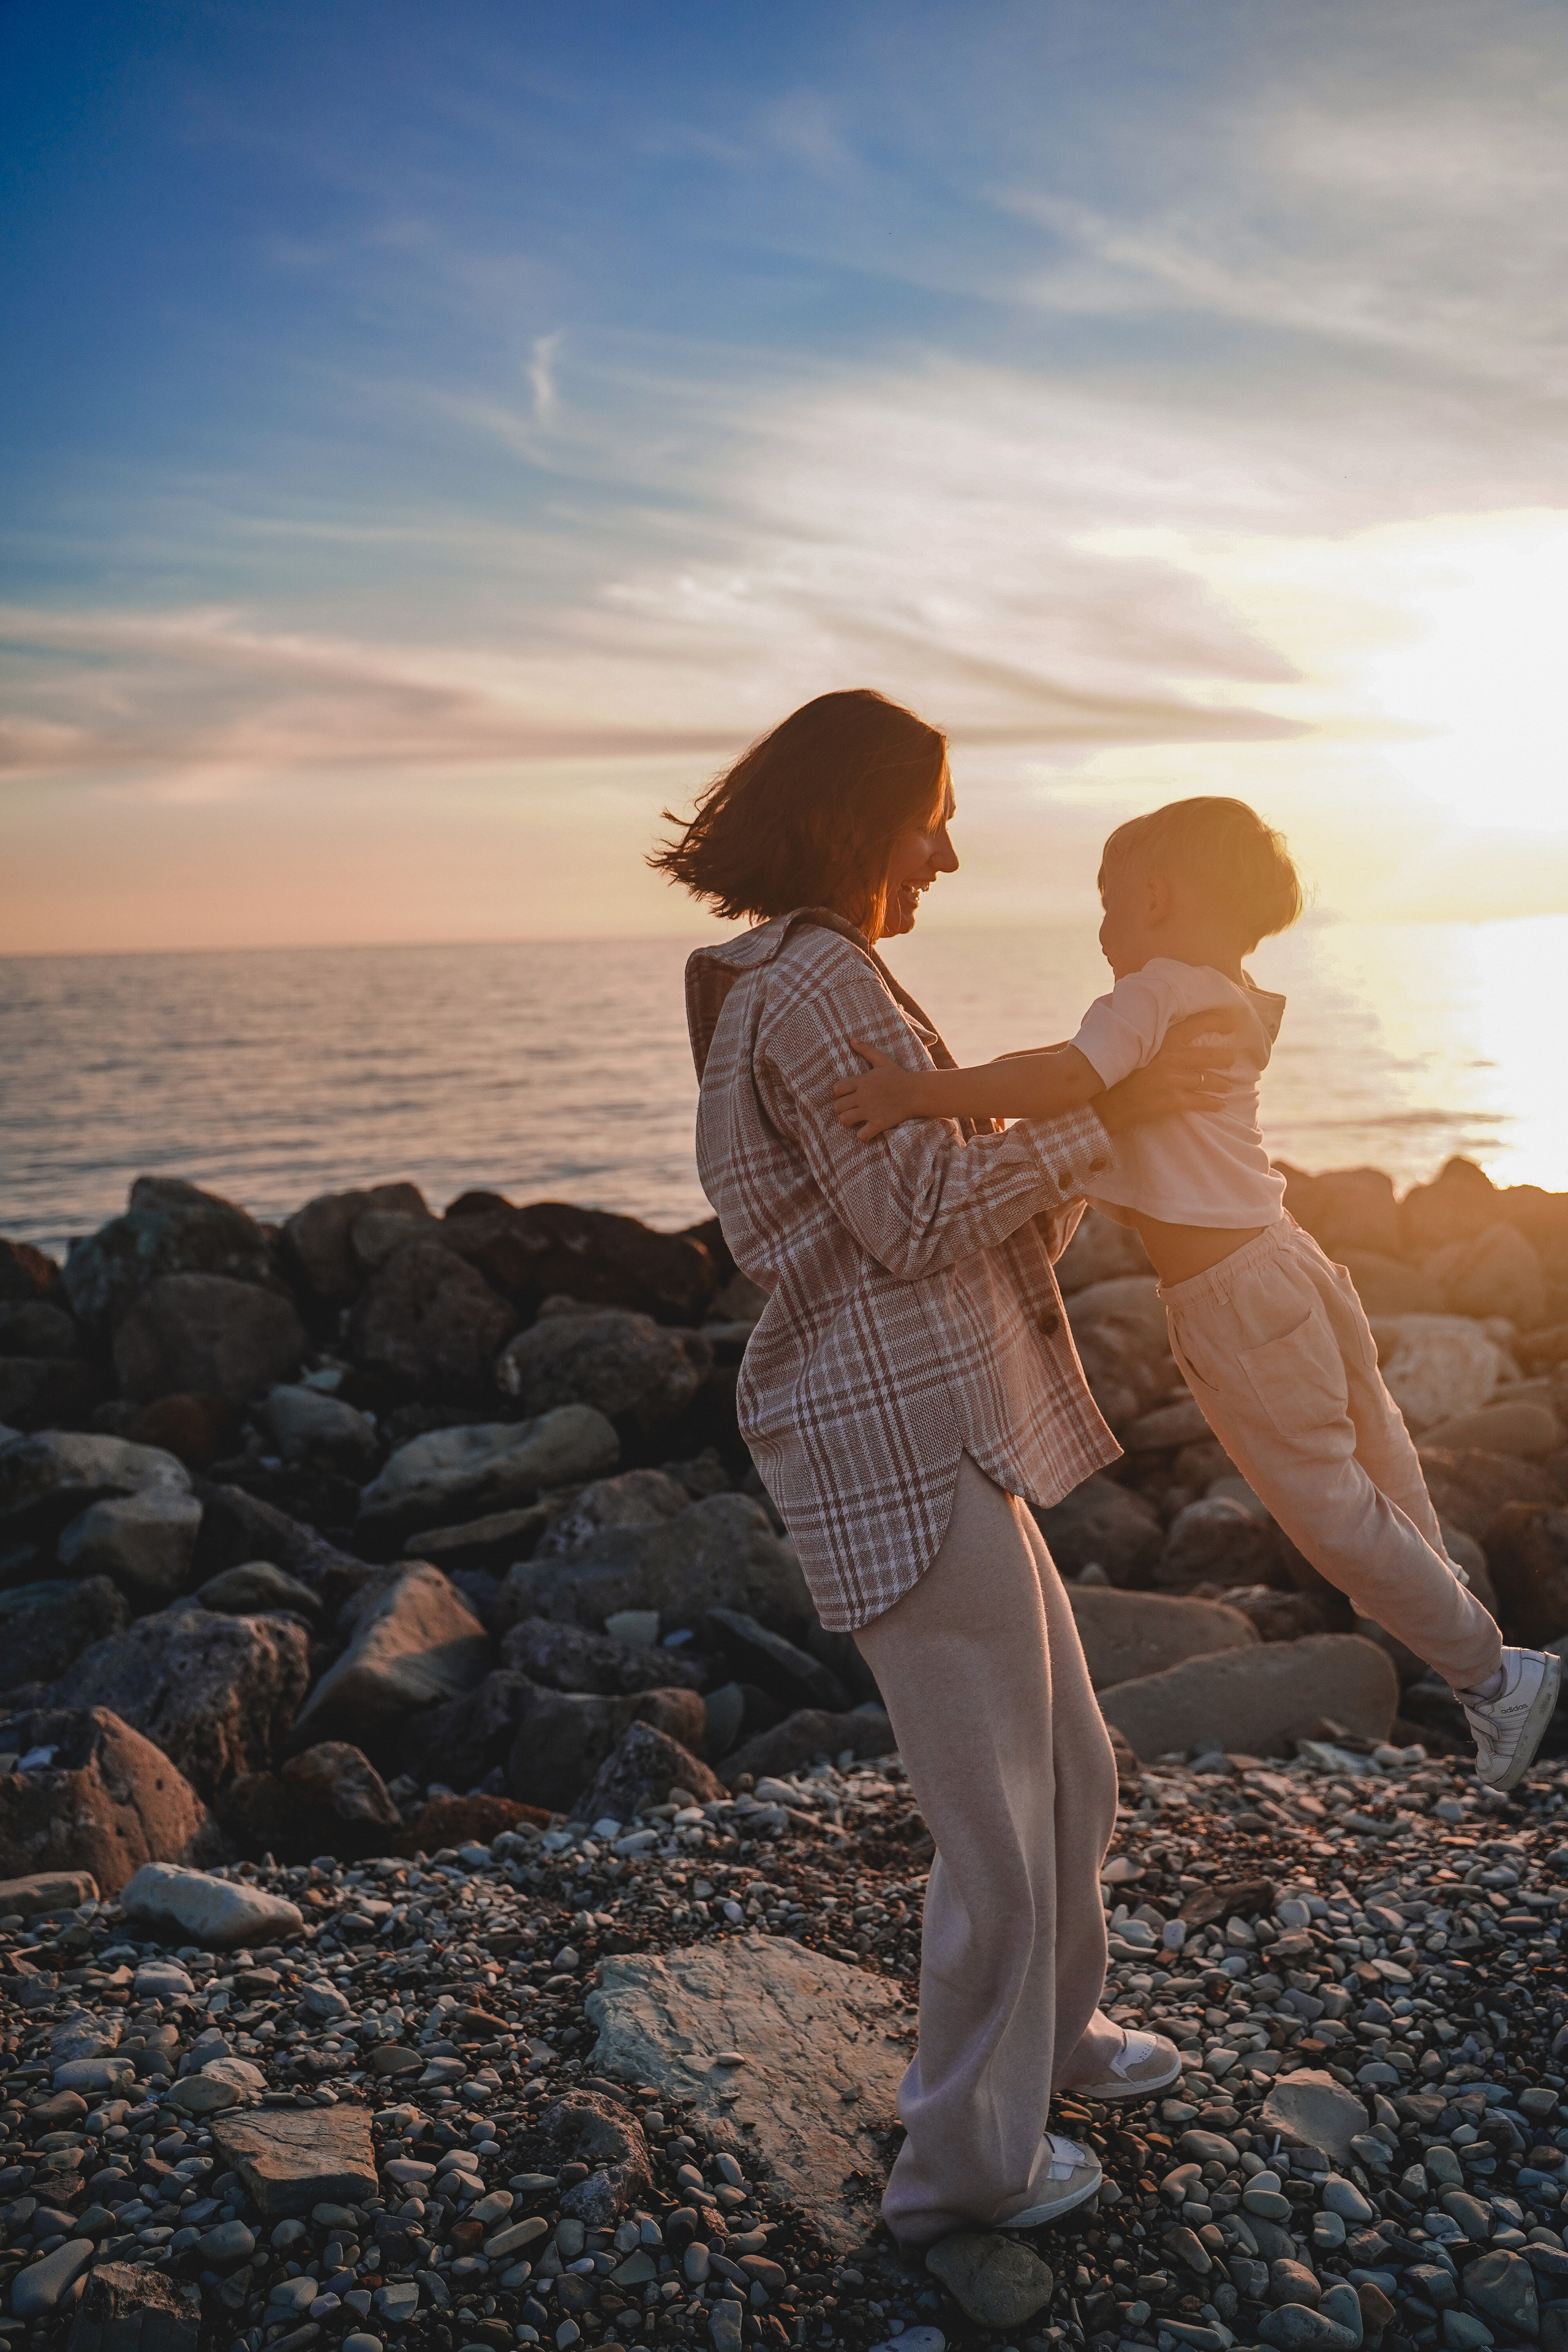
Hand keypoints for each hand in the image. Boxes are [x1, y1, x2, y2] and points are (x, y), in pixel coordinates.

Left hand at [832, 1039, 923, 1140]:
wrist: (918, 1092)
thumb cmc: (899, 1076)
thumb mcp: (882, 1061)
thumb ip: (866, 1050)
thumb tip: (852, 1039)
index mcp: (862, 1081)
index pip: (837, 1089)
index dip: (839, 1093)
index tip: (847, 1095)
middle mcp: (863, 1096)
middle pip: (837, 1107)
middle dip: (842, 1108)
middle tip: (851, 1108)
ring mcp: (870, 1111)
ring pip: (845, 1120)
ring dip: (848, 1121)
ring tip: (857, 1119)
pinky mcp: (879, 1124)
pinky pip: (861, 1135)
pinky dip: (862, 1135)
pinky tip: (867, 1130)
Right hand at [1095, 1007, 1244, 1136]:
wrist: (1104, 1102)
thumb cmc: (1113, 1072)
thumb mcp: (1128, 1044)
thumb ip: (1145, 1033)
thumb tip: (1150, 1021)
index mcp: (1162, 1040)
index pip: (1196, 1025)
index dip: (1216, 1022)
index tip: (1230, 1023)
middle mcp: (1173, 1058)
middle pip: (1209, 1056)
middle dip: (1224, 1058)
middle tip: (1232, 1058)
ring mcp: (1175, 1080)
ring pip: (1208, 1080)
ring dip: (1221, 1083)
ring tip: (1228, 1085)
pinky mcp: (1174, 1101)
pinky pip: (1201, 1101)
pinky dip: (1214, 1103)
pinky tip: (1221, 1105)